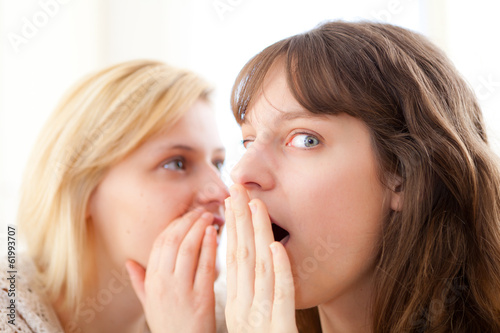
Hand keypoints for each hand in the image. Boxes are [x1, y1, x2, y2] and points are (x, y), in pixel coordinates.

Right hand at [126, 208, 217, 332]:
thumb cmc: (169, 325)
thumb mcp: (149, 304)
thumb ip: (140, 282)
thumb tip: (129, 262)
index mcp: (152, 282)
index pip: (159, 244)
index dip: (173, 226)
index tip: (185, 217)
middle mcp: (163, 283)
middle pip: (173, 241)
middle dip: (187, 221)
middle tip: (200, 211)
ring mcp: (181, 290)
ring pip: (188, 248)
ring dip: (199, 228)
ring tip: (208, 216)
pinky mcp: (201, 298)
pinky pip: (205, 265)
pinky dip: (209, 246)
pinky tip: (214, 234)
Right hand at [225, 184, 297, 332]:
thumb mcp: (249, 323)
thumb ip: (248, 297)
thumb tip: (255, 267)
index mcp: (236, 305)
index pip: (232, 259)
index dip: (233, 229)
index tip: (232, 201)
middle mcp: (244, 308)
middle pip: (241, 257)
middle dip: (239, 221)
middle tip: (236, 189)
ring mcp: (260, 319)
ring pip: (259, 270)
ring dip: (258, 234)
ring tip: (256, 205)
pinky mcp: (280, 331)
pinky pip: (280, 297)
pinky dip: (279, 271)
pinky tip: (277, 247)